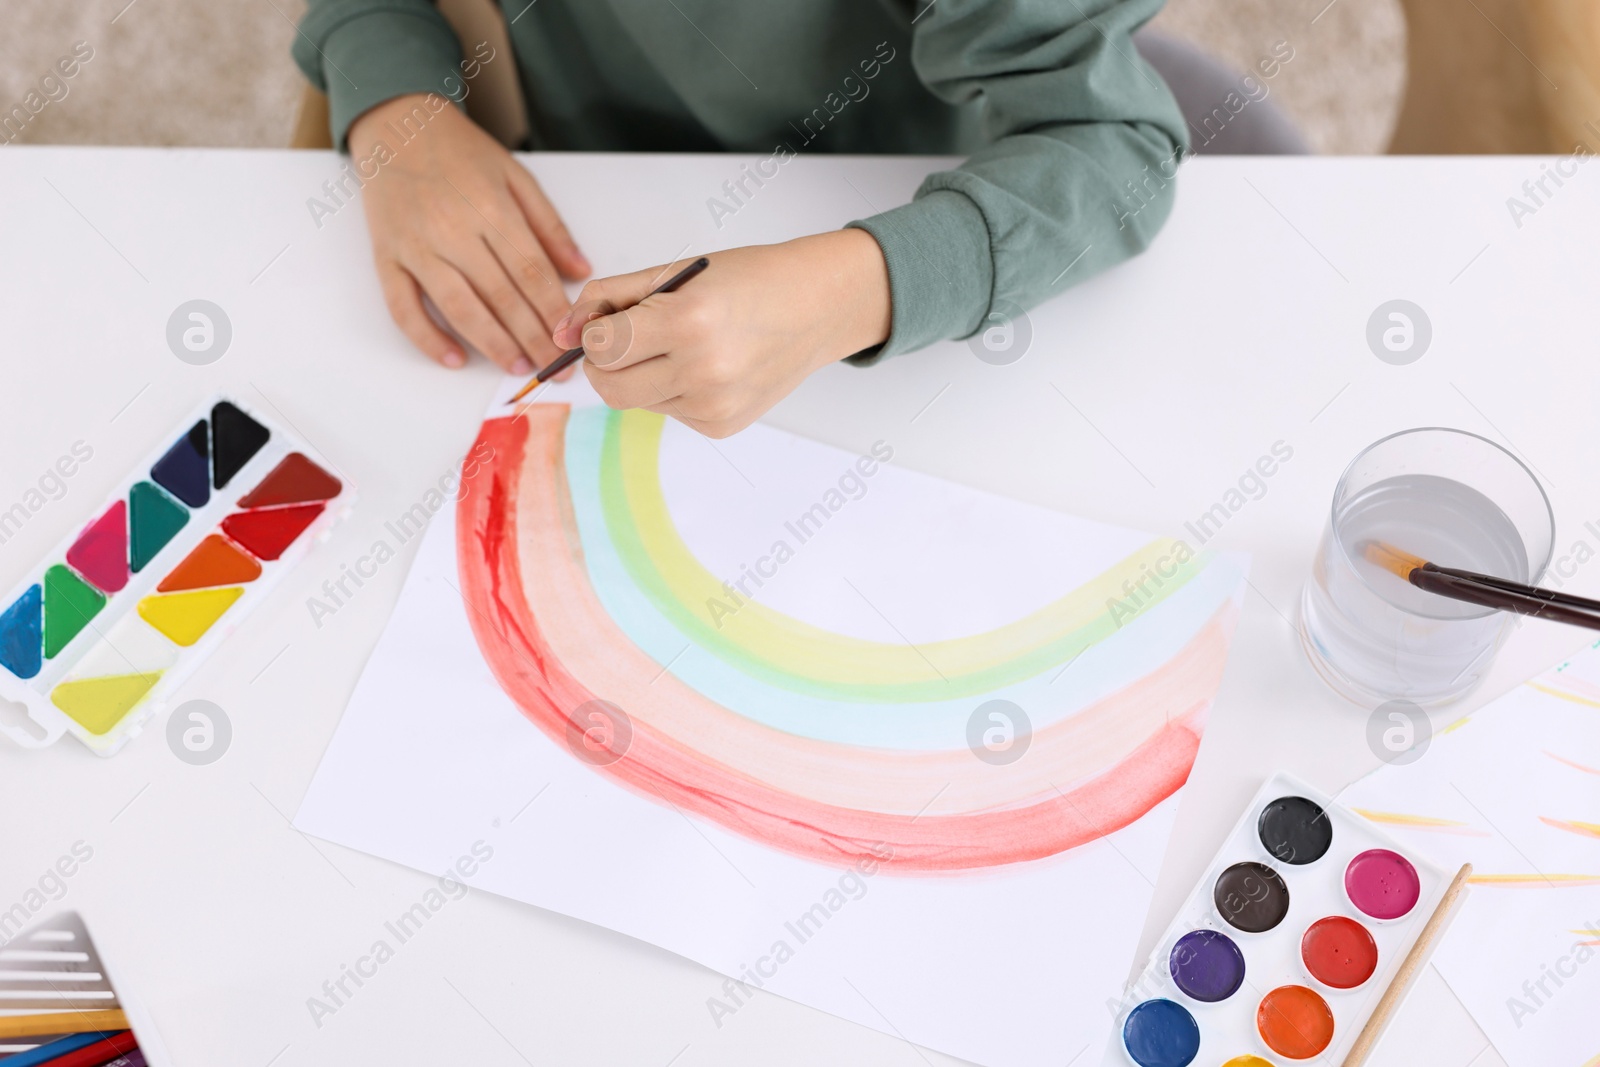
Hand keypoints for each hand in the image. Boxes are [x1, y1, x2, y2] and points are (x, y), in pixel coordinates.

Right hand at [349, 94, 589, 373]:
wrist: (396, 125)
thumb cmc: (460, 153)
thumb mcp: (515, 176)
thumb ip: (549, 224)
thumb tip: (580, 269)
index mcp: (490, 207)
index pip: (531, 270)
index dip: (553, 310)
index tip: (572, 338)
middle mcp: (453, 228)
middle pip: (501, 294)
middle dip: (531, 336)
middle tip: (554, 366)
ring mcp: (416, 245)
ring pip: (459, 306)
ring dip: (491, 344)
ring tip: (518, 367)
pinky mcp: (385, 257)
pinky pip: (403, 308)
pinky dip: (428, 338)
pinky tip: (454, 359)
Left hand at [556, 230, 890, 436]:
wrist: (816, 307)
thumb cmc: (748, 280)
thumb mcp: (675, 273)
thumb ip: (609, 299)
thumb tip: (559, 333)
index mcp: (688, 322)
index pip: (601, 348)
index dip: (595, 331)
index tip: (612, 318)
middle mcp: (703, 371)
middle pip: (609, 388)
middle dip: (606, 363)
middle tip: (630, 337)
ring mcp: (714, 406)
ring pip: (636, 402)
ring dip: (641, 375)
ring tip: (680, 344)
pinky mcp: (721, 426)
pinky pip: (667, 413)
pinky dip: (671, 390)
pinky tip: (704, 365)